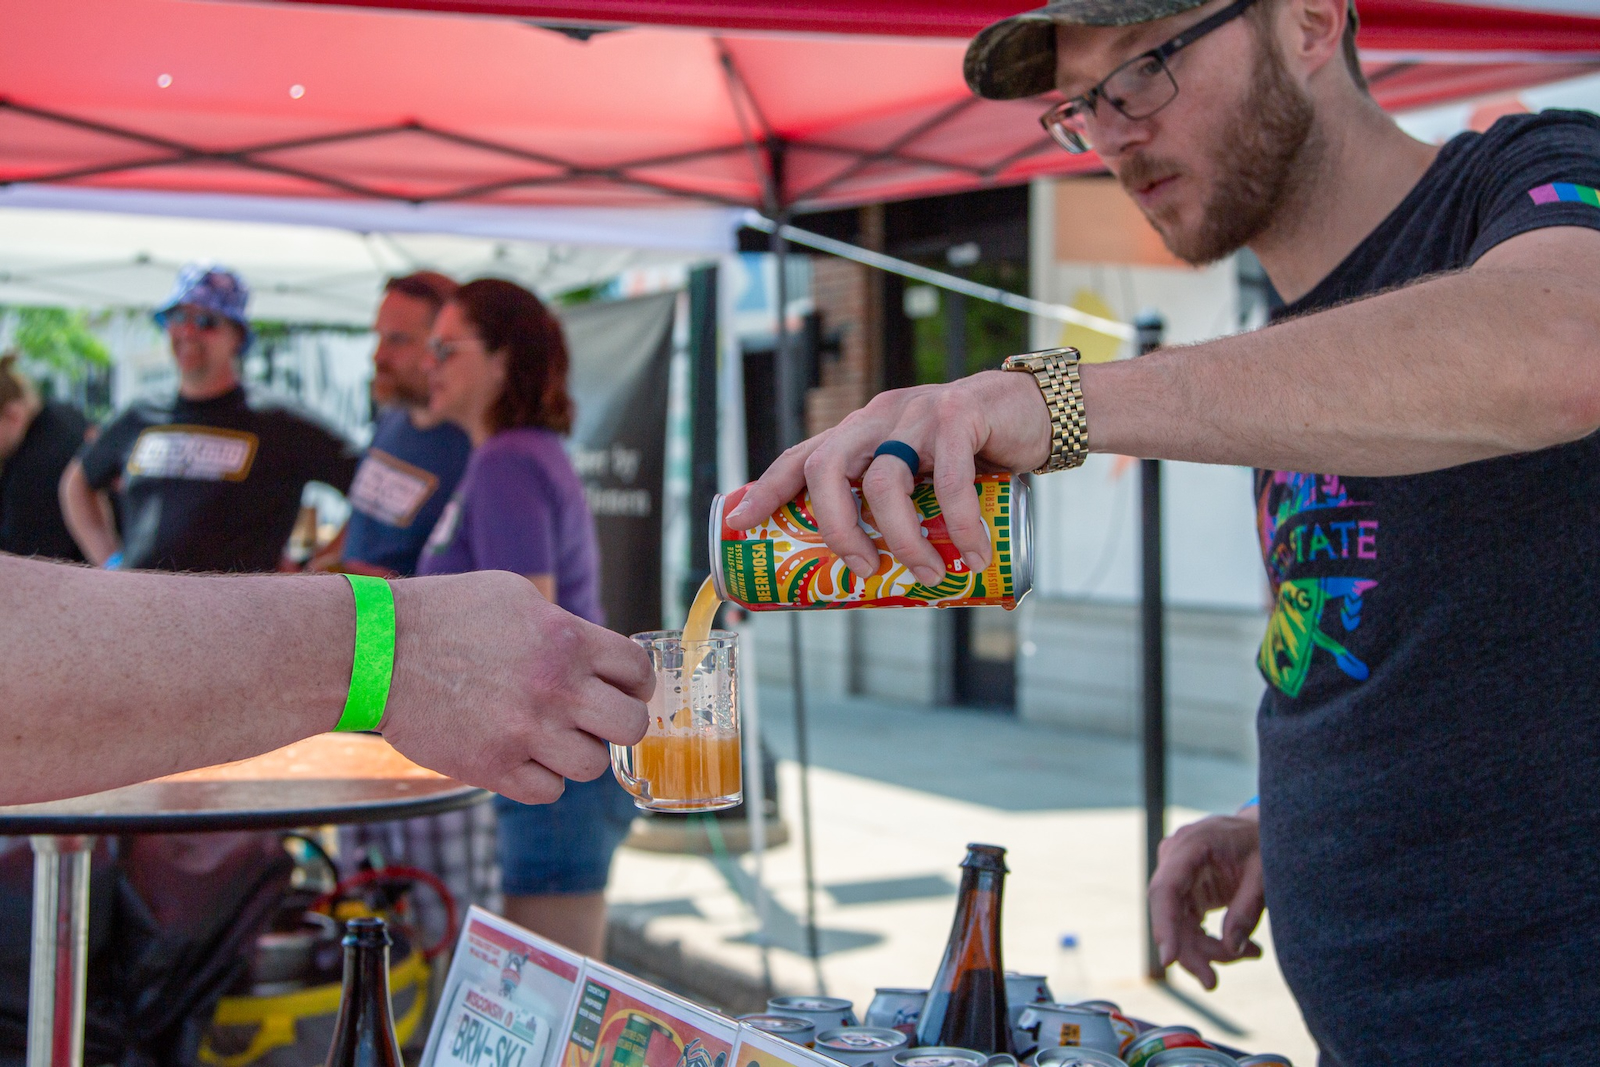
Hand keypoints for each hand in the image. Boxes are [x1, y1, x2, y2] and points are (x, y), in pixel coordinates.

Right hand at [380, 571, 651, 805]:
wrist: (377, 651)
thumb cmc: (445, 614)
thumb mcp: (516, 596)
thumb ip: (565, 627)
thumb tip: (598, 654)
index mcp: (567, 639)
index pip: (638, 672)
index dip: (635, 682)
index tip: (622, 687)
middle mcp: (555, 688)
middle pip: (632, 726)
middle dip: (619, 723)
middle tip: (596, 719)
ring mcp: (525, 731)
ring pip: (593, 766)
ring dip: (578, 753)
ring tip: (553, 737)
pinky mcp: (493, 767)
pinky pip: (549, 792)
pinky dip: (542, 779)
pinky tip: (524, 756)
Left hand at [725, 372, 1051, 584]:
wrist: (1036, 410)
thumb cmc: (974, 455)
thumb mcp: (925, 477)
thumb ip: (906, 511)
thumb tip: (893, 589)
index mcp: (862, 431)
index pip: (802, 455)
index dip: (766, 488)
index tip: (739, 521)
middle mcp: (879, 417)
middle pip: (828, 467)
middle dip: (835, 527)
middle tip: (862, 570)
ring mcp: (916, 412)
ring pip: (885, 480)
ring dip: (899, 537)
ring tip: (926, 573)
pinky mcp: (959, 415)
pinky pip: (948, 481)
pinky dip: (959, 526)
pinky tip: (971, 556)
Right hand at [1147, 810, 1264, 989]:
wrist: (1261, 830)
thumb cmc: (1263, 846)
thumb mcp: (1264, 876)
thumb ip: (1246, 909)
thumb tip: (1231, 948)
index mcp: (1191, 845)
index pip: (1166, 888)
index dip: (1164, 925)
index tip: (1169, 960)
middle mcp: (1174, 858)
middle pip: (1169, 913)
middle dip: (1190, 950)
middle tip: (1212, 982)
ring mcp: (1177, 875)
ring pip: (1178, 924)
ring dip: (1206, 950)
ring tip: (1251, 954)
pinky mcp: (1185, 890)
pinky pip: (1187, 923)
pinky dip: (1209, 941)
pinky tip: (1241, 949)